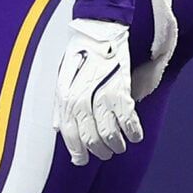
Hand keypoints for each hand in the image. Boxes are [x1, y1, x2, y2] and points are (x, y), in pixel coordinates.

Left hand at [55, 17, 142, 165]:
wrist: (98, 32)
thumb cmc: (80, 56)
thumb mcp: (62, 80)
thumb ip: (59, 106)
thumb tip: (57, 128)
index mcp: (65, 100)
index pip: (70, 136)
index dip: (77, 153)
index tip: (83, 160)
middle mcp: (80, 102)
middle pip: (91, 140)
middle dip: (100, 151)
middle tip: (107, 152)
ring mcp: (100, 98)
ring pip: (109, 136)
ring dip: (117, 145)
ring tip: (120, 145)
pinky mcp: (120, 92)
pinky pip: (128, 121)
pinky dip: (133, 132)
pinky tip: (135, 135)